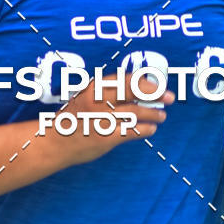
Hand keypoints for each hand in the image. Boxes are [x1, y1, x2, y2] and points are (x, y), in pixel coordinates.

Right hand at [59, 73, 174, 165]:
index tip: (158, 85)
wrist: (53, 143)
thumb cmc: (73, 119)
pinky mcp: (105, 138)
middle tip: (169, 97)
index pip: (126, 79)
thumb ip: (107, 92)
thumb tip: (138, 87)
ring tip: (161, 116)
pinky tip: (151, 129)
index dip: (145, 82)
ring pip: (136, 113)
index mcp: (94, 88)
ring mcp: (102, 120)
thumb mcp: (86, 98)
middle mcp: (98, 101)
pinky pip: (132, 131)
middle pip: (133, 92)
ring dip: (153, 114)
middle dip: (155, 94)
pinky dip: (145, 130)